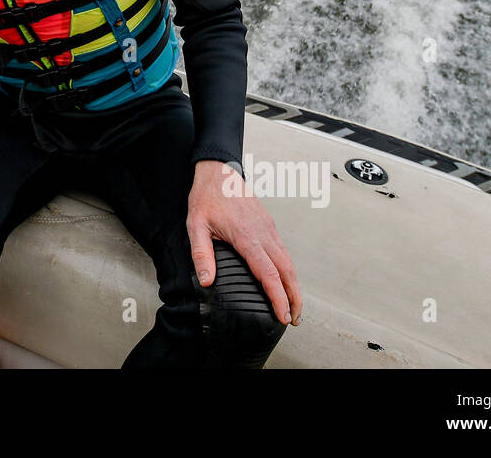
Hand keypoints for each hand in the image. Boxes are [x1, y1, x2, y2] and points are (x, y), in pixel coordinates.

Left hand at [187, 159, 301, 326]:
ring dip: (293, 285)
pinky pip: (283, 251)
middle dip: (293, 297)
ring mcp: (268, 228)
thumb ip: (202, 254)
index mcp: (246, 236)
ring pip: (288, 261)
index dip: (277, 296)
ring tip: (292, 306)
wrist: (219, 172)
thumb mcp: (196, 225)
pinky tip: (284, 280)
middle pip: (286, 270)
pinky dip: (288, 270)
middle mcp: (263, 233)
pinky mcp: (269, 225)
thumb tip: (207, 281)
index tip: (283, 315)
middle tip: (294, 319)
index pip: (267, 273)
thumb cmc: (207, 197)